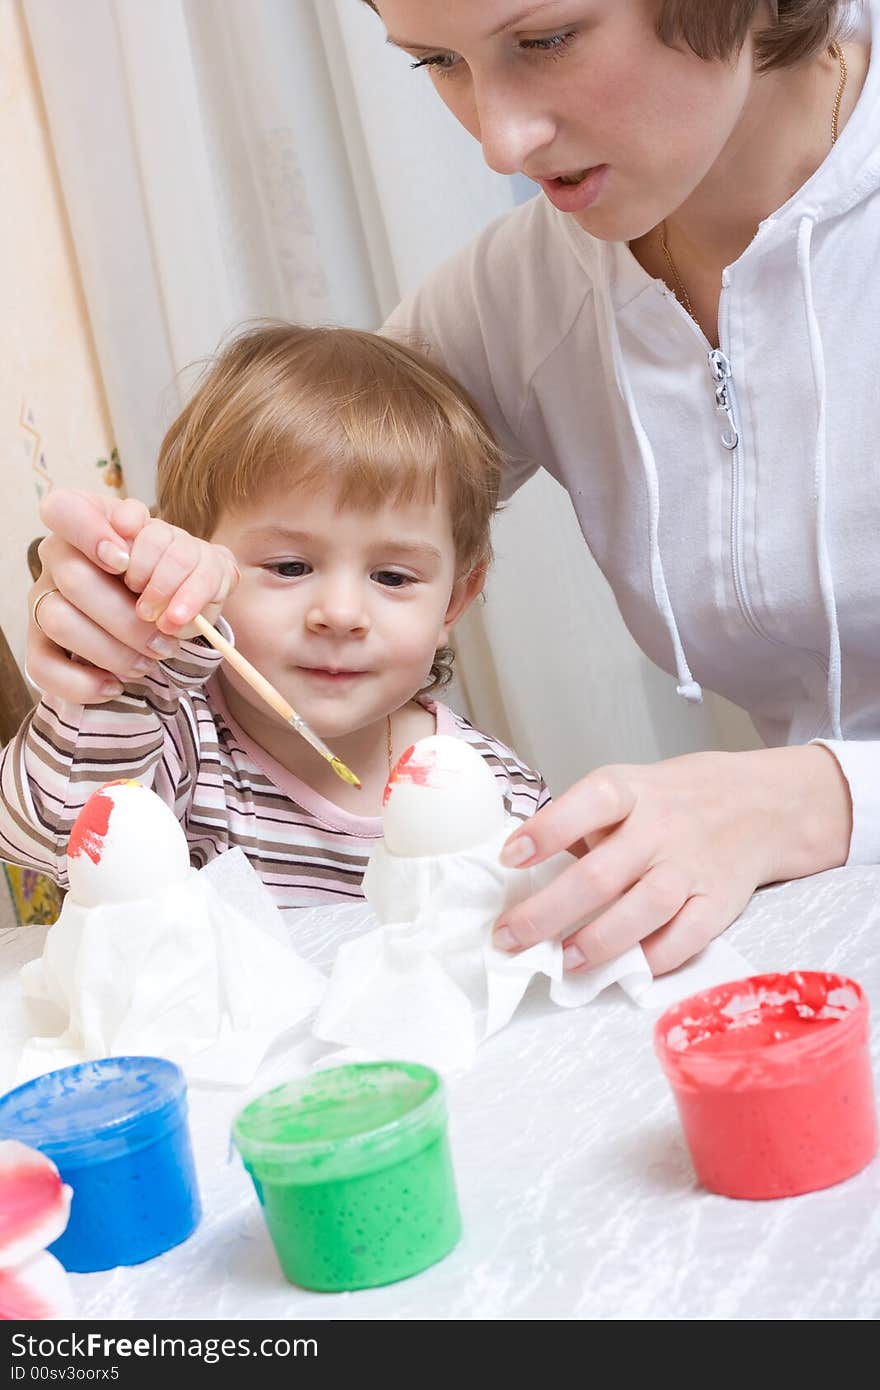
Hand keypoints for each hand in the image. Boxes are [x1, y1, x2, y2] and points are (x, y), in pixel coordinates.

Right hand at [26, 490, 238, 703]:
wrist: (169, 610)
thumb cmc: (175, 578)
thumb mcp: (191, 560)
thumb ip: (184, 558)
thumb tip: (165, 585)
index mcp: (88, 524)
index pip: (63, 510)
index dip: (90, 533)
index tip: (124, 561)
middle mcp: (59, 557)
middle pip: (73, 577)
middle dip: (126, 615)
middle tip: (164, 633)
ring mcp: (45, 598)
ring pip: (59, 620)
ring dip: (113, 648)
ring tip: (150, 659)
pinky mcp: (40, 642)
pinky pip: (42, 666)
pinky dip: (85, 682)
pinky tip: (115, 684)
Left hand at [493, 745, 851, 974]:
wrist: (762, 805)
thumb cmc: (673, 800)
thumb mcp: (629, 789)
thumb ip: (586, 825)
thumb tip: (527, 873)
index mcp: (631, 791)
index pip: (588, 804)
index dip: (547, 832)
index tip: (508, 858)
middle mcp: (662, 828)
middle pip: (601, 874)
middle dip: (548, 912)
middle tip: (509, 937)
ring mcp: (693, 867)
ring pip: (643, 910)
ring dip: (598, 942)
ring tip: (563, 961)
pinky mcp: (719, 902)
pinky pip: (686, 938)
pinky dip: (652, 959)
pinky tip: (622, 970)